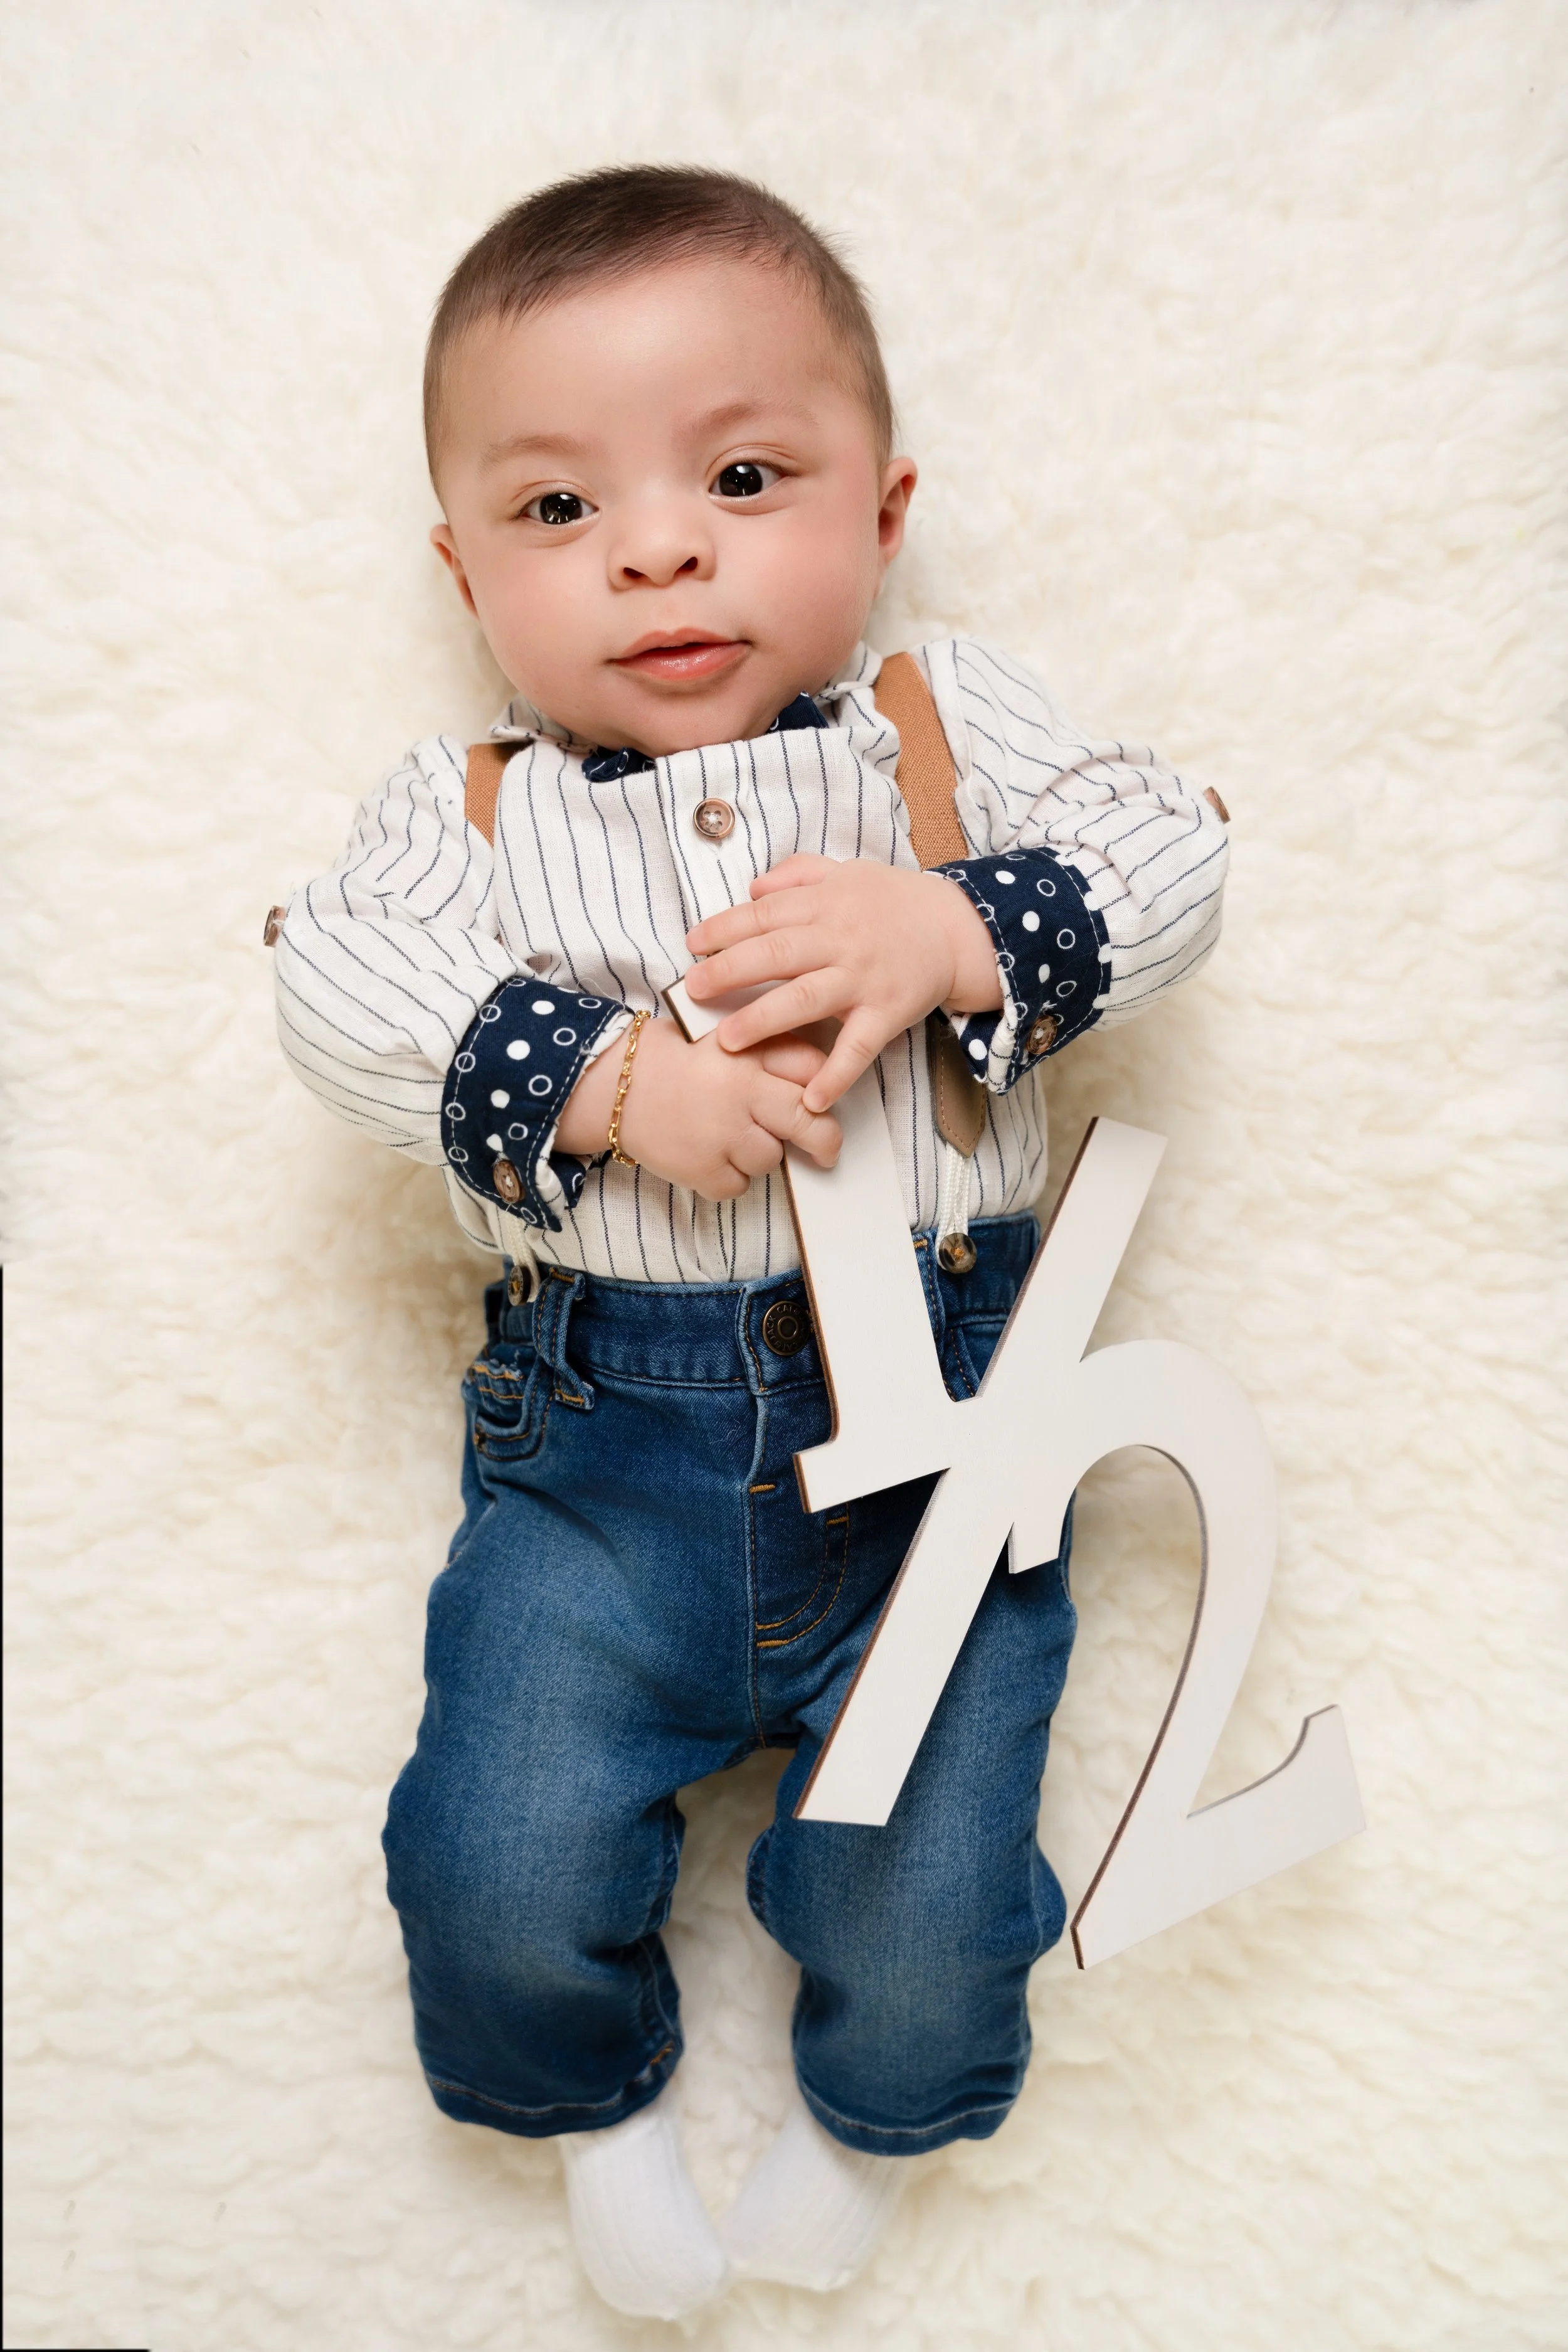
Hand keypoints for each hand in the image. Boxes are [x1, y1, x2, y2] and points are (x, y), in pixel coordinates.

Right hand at [552, 1017, 840, 1200]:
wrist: (615, 1088)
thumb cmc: (674, 1062)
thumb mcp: (723, 1037)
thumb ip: (767, 1049)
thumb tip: (817, 1073)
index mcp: (748, 1054)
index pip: (810, 1070)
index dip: (823, 1088)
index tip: (820, 1101)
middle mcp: (740, 1094)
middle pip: (807, 1122)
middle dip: (824, 1140)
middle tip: (825, 1150)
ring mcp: (722, 1135)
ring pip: (771, 1159)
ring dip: (759, 1155)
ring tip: (729, 1137)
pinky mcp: (703, 1169)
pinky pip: (738, 1185)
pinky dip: (728, 1178)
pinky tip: (708, 1155)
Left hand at [684, 854, 1002, 1109]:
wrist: (957, 929)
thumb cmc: (895, 902)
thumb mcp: (846, 872)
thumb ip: (798, 876)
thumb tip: (753, 889)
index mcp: (825, 905)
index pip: (764, 916)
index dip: (725, 928)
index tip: (693, 944)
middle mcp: (840, 941)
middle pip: (776, 955)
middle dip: (730, 971)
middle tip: (694, 990)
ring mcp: (862, 980)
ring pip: (806, 999)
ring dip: (765, 1020)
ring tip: (727, 1041)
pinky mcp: (886, 1014)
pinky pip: (858, 1048)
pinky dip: (836, 1075)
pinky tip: (811, 1099)